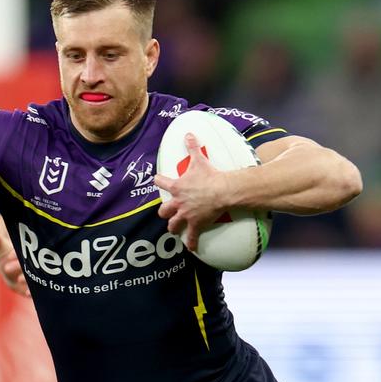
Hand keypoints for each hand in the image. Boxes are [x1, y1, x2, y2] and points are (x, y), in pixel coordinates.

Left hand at [0, 228, 29, 296]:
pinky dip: (33, 291)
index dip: (16, 253)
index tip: (8, 256)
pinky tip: (28, 294)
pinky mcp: (35, 285)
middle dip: (19, 266)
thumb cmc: (5, 254)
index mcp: (26, 251)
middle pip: (29, 263)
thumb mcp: (0, 247)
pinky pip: (36, 288)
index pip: (23, 251)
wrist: (8, 267)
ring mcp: (35, 274)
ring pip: (34, 276)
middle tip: (8, 268)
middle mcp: (33, 262)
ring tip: (19, 280)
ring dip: (28, 278)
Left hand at [153, 133, 234, 250]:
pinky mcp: (196, 224)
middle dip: (164, 212)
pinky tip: (191, 248)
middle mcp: (178, 203)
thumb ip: (192, 147)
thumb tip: (188, 133)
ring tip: (174, 229)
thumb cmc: (210, 176)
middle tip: (167, 212)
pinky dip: (191, 243)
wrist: (222, 191)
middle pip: (163, 211)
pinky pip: (192, 237)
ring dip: (173, 227)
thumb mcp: (199, 160)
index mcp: (176, 187)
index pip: (160, 182)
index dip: (158, 181)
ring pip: (173, 225)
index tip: (158, 180)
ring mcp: (186, 215)